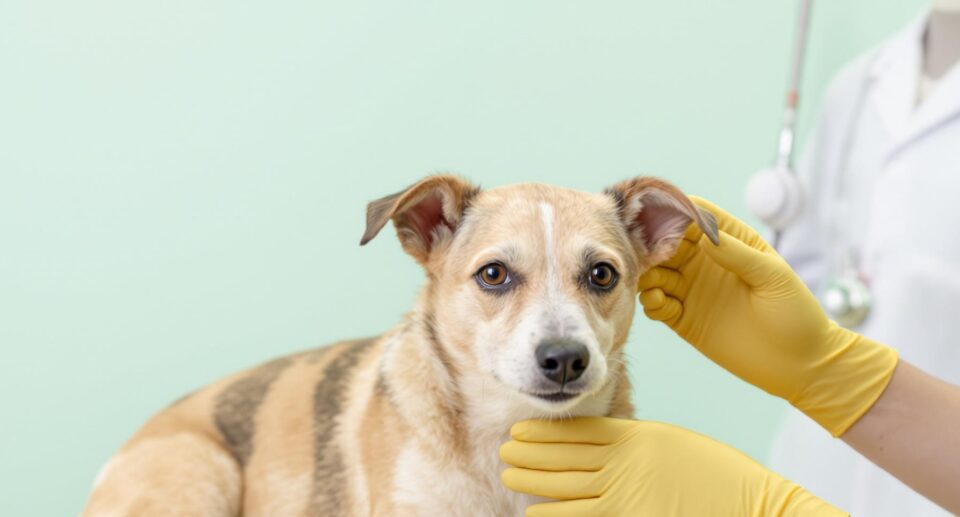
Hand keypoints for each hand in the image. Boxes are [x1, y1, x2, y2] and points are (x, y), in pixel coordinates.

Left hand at [500, 417, 844, 516]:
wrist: (751, 503)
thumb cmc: (716, 477)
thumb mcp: (670, 445)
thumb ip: (634, 444)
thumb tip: (601, 445)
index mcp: (636, 437)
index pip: (578, 431)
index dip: (545, 431)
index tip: (522, 430)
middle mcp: (625, 461)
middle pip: (564, 454)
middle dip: (531, 451)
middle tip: (506, 448)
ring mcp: (625, 492)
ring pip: (565, 484)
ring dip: (533, 478)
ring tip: (509, 473)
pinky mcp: (629, 516)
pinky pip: (581, 515)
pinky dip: (555, 512)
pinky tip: (535, 511)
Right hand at [638, 197, 897, 435]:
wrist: (799, 364)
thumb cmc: (795, 314)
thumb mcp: (773, 277)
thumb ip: (739, 255)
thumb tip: (706, 238)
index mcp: (731, 242)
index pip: (696, 217)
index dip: (677, 212)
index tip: (662, 217)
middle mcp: (707, 262)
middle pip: (667, 242)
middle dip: (652, 244)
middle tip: (647, 253)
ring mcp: (693, 290)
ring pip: (655, 272)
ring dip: (647, 273)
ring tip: (654, 281)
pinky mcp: (684, 319)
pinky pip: (656, 304)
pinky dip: (651, 300)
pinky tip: (660, 302)